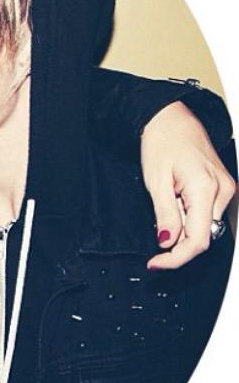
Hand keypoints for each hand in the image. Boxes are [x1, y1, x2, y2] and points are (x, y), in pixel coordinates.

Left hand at [141, 101, 235, 269]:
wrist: (172, 120)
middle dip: (178, 241)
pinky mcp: (223, 188)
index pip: (198, 240)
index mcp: (206, 189)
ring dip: (184, 227)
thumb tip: (167, 242)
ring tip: (167, 203)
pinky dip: (190, 217)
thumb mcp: (155, 182)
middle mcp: (223, 191)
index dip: (176, 258)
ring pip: (206, 227)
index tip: (157, 263)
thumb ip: (164, 215)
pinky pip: (208, 214)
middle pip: (204, 236)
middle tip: (156, 234)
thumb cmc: (162, 142)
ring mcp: (226, 189)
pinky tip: (177, 203)